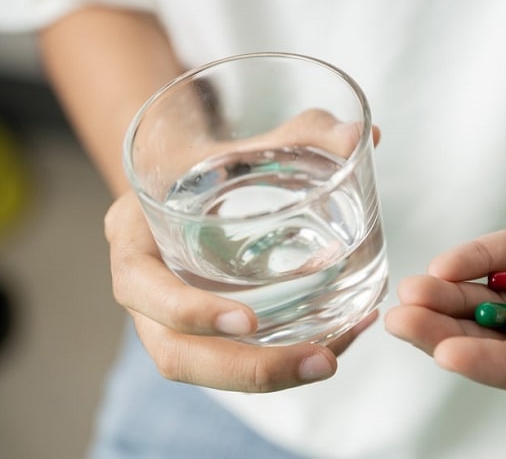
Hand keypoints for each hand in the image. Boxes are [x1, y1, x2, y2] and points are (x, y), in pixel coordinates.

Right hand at [105, 112, 381, 392]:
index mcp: (135, 237)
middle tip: (322, 361)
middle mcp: (146, 289)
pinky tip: (344, 336)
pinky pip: (239, 359)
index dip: (189, 311)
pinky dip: (290, 357)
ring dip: (276, 374)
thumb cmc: (215, 159)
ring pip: (209, 369)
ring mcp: (171, 319)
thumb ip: (303, 134)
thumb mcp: (247, 141)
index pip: (141, 287)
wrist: (192, 181)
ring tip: (337, 358)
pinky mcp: (205, 332)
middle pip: (176, 353)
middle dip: (250, 369)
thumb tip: (366, 135)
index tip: (248, 319)